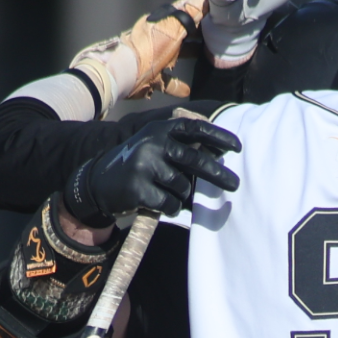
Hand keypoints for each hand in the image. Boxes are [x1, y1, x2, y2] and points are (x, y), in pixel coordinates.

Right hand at [64, 117, 241, 226]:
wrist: (99, 182)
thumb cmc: (140, 165)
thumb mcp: (157, 146)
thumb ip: (184, 147)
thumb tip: (221, 154)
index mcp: (161, 129)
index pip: (195, 129)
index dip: (218, 137)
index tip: (238, 148)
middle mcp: (153, 143)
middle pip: (196, 161)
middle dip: (219, 175)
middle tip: (236, 185)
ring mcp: (144, 166)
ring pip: (184, 187)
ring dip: (184, 196)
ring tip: (169, 193)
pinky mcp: (139, 189)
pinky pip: (172, 204)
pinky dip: (173, 208)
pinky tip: (160, 204)